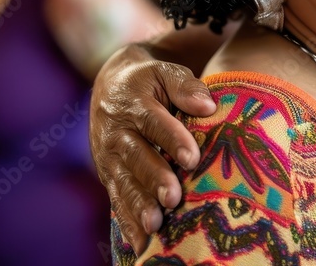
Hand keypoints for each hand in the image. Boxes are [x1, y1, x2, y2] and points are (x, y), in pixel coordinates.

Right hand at [90, 43, 215, 253]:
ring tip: (155, 225)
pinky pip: (116, 199)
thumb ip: (185, 86)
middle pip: (136, 157)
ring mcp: (109, 157)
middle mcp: (116, 133)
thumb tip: (208, 105)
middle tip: (173, 198)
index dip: (172, 139)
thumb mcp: (165, 72)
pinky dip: (127, 221)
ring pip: (123, 183)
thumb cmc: (151, 82)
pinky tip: (141, 242)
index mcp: (133, 104)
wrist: (112, 86)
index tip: (191, 158)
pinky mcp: (108, 176)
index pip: (154, 122)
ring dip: (138, 205)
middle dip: (154, 179)